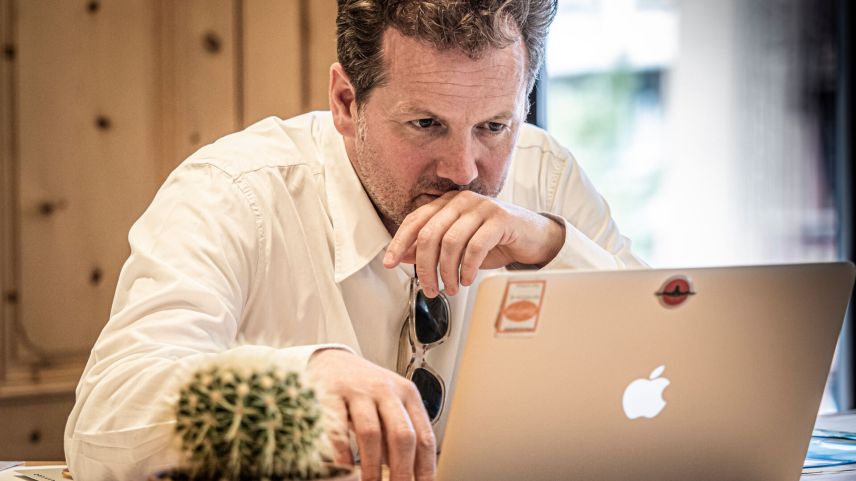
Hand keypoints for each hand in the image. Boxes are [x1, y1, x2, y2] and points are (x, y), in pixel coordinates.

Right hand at [308, 349, 435, 480]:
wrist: (333, 361)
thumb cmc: (366, 391)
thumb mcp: (390, 406)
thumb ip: (399, 435)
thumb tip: (410, 474)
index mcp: (408, 395)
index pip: (424, 436)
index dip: (425, 467)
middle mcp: (386, 391)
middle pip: (401, 435)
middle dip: (401, 470)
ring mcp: (359, 391)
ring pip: (371, 432)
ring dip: (372, 465)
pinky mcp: (332, 393)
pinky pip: (338, 426)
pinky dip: (342, 451)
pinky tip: (345, 466)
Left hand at [383, 190, 564, 296]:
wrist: (533, 237)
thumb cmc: (494, 241)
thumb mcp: (457, 246)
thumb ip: (431, 247)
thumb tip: (403, 255)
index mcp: (447, 203)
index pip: (414, 220)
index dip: (399, 242)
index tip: (389, 263)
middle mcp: (461, 200)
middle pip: (429, 233)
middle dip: (425, 266)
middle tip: (430, 288)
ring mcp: (481, 207)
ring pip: (450, 241)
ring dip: (447, 272)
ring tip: (452, 288)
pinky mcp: (500, 219)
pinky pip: (474, 246)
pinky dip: (467, 268)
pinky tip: (468, 279)